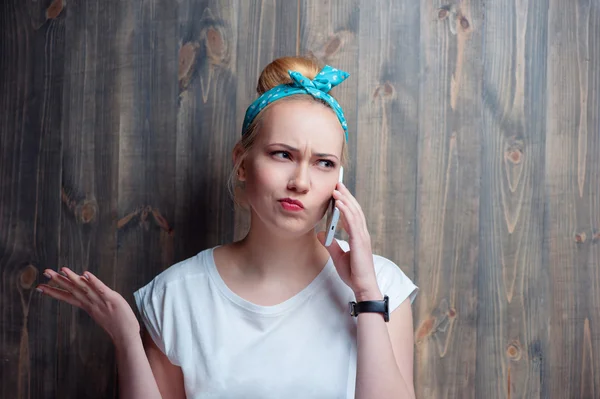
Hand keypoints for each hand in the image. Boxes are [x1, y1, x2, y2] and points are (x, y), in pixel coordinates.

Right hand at [37, 267, 140, 346]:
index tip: (40, 287)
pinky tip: (85, 274)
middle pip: (73, 290)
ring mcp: (101, 301)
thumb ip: (92, 303)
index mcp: (87, 306)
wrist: (126, 336)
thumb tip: (87, 295)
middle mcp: (91, 303)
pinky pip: (101, 289)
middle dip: (58, 281)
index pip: (68, 297)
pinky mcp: (112, 299)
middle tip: (45, 272)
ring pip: (84, 288)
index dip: (54, 292)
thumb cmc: (115, 324)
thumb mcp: (100, 312)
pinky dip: (93, 281)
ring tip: (62, 269)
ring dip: (73, 278)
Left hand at [318, 182, 381, 300]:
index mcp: (358, 236)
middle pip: (354, 209)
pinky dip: (346, 210)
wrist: (362, 287)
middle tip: (337, 183)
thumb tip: (321, 234)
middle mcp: (362, 234)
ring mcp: (362, 237)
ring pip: (354, 212)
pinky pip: (352, 222)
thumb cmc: (353, 274)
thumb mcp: (337, 256)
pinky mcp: (360, 241)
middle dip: (346, 195)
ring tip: (336, 188)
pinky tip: (339, 202)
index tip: (338, 191)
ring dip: (345, 199)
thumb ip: (331, 244)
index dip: (346, 201)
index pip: (352, 214)